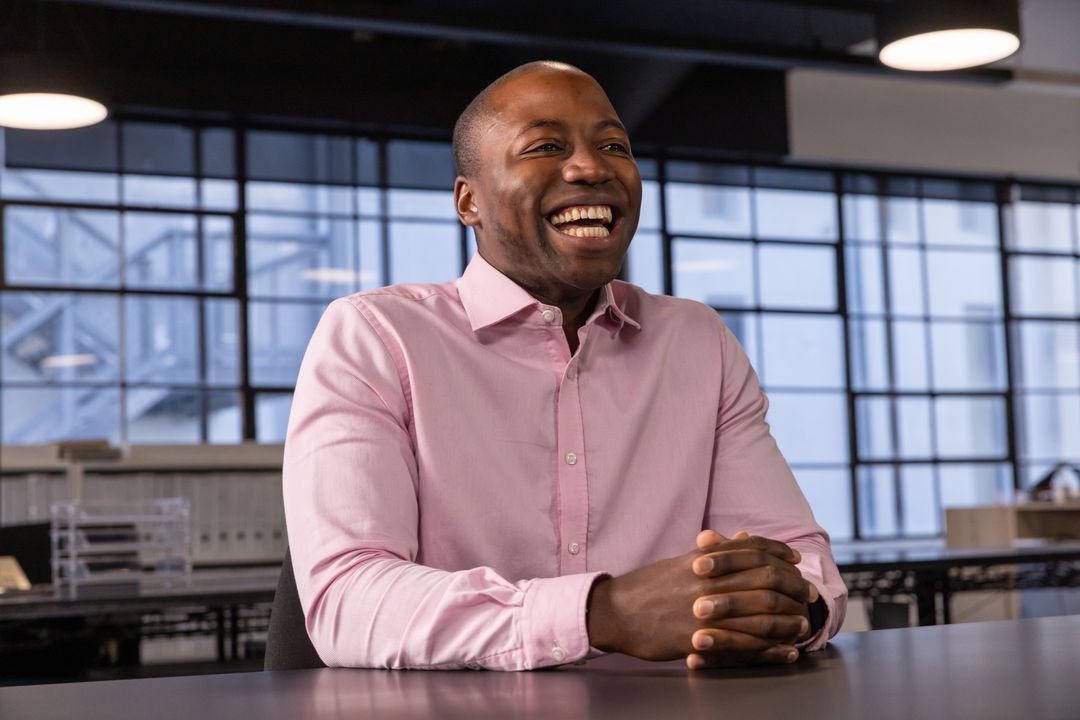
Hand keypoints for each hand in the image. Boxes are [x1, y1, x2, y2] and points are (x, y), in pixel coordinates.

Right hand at [586, 531, 808, 664]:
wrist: (615, 612)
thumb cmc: (649, 587)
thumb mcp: (680, 562)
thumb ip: (714, 552)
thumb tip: (743, 537)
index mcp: (703, 560)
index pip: (750, 551)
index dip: (777, 553)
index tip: (796, 560)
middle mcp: (707, 582)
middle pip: (762, 581)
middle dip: (792, 587)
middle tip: (809, 594)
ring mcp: (703, 611)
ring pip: (758, 615)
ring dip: (786, 620)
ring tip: (803, 624)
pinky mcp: (698, 638)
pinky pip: (743, 644)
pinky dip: (769, 648)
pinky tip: (784, 651)